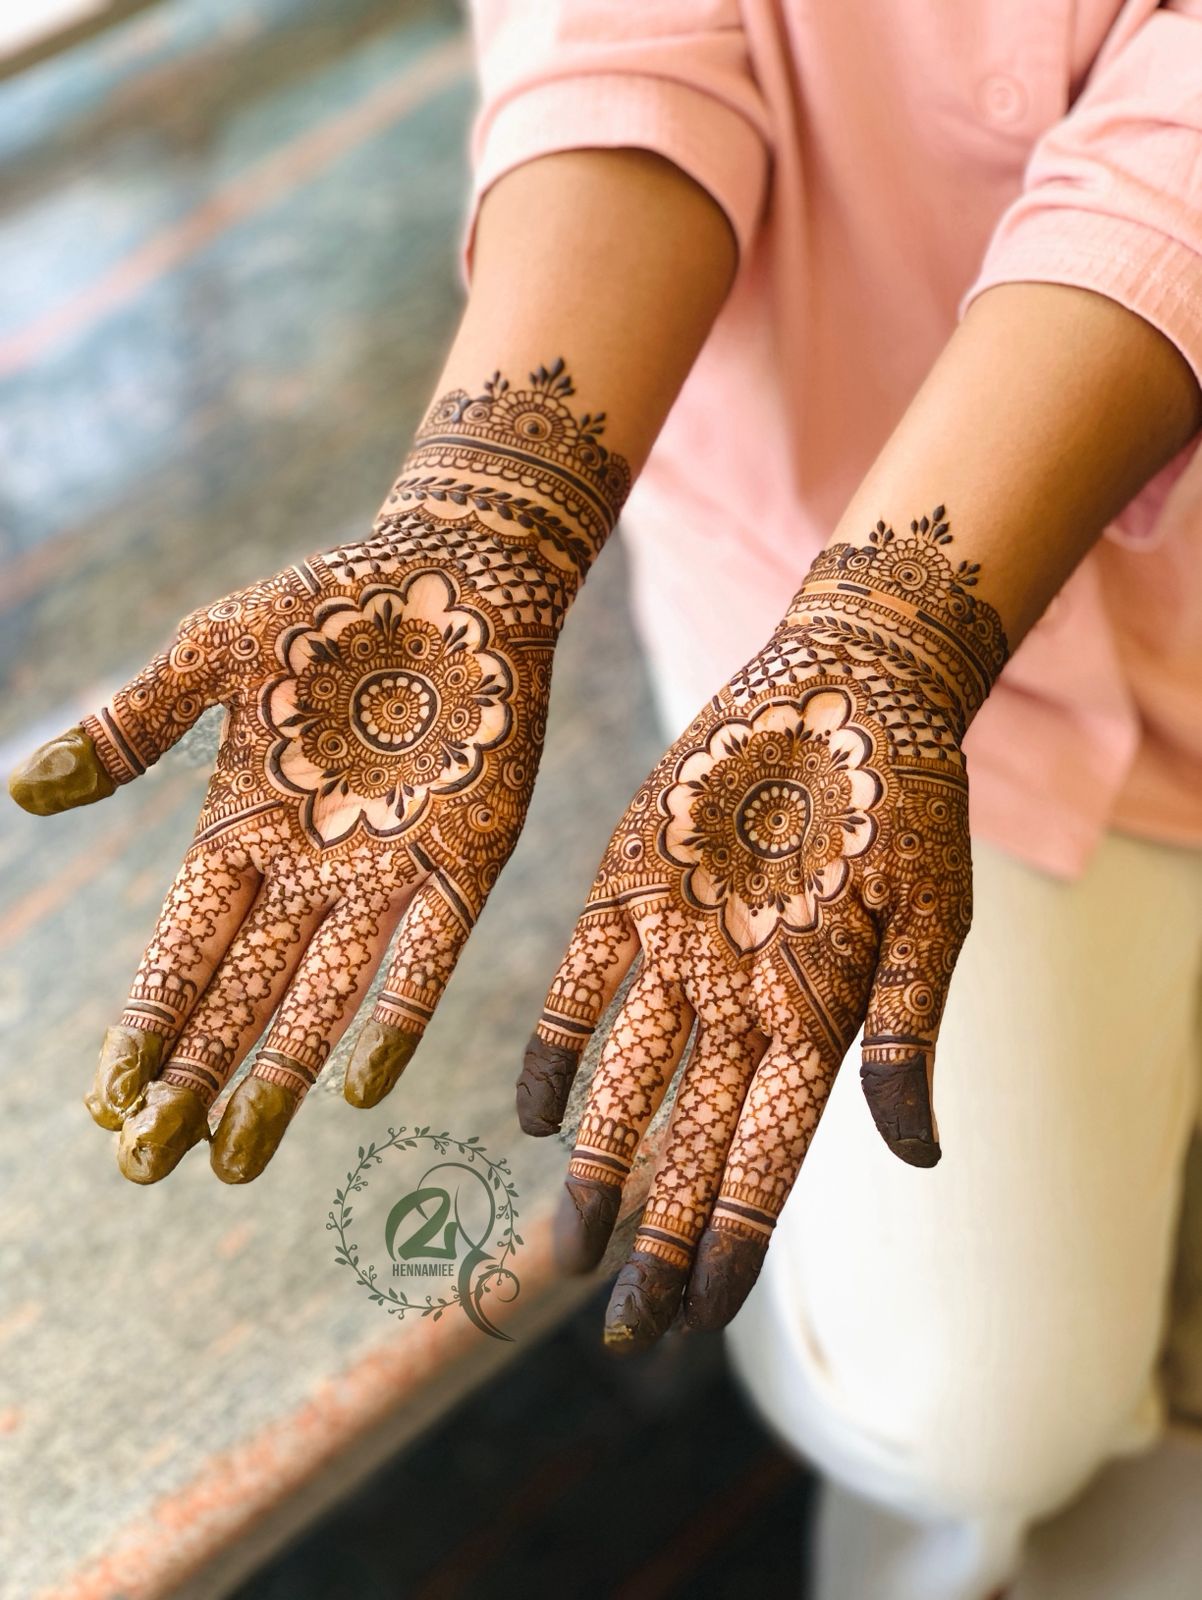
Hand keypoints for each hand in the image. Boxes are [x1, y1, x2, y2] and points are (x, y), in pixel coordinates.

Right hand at [8, 361, 627, 1183]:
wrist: (457, 573)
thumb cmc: (331, 602)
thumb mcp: (215, 651)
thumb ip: (135, 724)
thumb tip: (22, 789)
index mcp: (240, 828)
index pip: (179, 949)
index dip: (144, 1025)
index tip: (106, 1101)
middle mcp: (307, 872)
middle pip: (237, 997)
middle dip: (190, 1080)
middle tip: (144, 1166)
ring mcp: (384, 878)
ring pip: (316, 1002)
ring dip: (272, 1081)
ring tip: (226, 1163)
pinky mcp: (460, 868)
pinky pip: (420, 963)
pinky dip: (390, 1022)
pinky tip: (355, 1090)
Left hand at [517, 506, 1008, 1347]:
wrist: (849, 680)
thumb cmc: (909, 792)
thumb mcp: (931, 913)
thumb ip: (905, 1031)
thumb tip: (916, 1159)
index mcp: (816, 1016)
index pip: (766, 1160)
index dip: (732, 1242)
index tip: (699, 1319)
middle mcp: (738, 998)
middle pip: (692, 1143)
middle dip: (660, 1238)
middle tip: (625, 1328)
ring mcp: (678, 947)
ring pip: (629, 1084)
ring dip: (600, 1167)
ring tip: (570, 1250)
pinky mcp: (628, 886)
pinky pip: (581, 987)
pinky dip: (557, 1053)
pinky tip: (534, 1118)